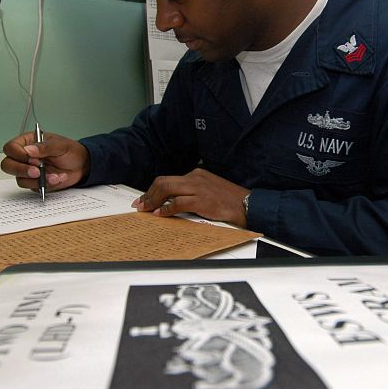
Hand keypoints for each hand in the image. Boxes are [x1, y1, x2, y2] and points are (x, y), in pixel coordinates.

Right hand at [1, 131, 89, 191]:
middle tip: (37, 171)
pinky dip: (44, 185)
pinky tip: (56, 178)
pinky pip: (32, 187)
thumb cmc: (70, 151)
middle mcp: (24, 157)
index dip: (17, 154)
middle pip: (8, 165)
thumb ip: (44, 147)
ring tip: (54, 175)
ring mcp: (28, 171)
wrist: (81, 165)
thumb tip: (28, 150)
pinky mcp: (34, 182)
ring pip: (19, 179)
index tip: (31, 158)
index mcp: (28, 142)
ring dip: (36, 180)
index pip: (10, 148)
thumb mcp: (60, 145)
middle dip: (21, 170)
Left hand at [132, 168, 249, 227]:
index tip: (145, 199)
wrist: (248, 205)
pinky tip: (160, 214)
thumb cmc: (229, 201)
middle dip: (148, 194)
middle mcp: (195, 177)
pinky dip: (166, 209)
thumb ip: (192, 192)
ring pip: (167, 189)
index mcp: (196, 174)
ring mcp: (198, 188)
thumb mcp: (209, 191)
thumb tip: (173, 201)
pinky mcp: (202, 200)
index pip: (168, 180)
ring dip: (153, 200)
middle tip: (140, 205)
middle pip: (163, 182)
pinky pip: (178, 203)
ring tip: (146, 210)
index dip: (153, 190)